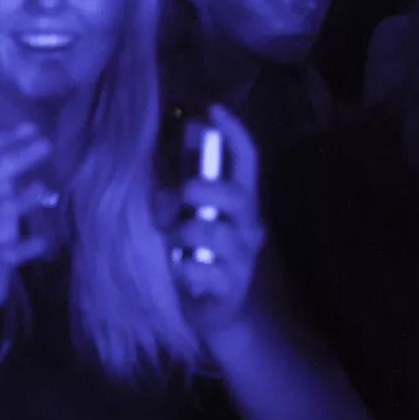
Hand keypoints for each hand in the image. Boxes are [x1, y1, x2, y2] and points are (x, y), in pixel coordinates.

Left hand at [169, 106, 263, 334]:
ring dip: (183, 231)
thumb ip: (190, 172)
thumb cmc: (198, 250)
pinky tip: (179, 271)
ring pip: (215, 233)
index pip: (247, 161)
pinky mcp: (229, 288)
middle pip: (239, 196)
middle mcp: (248, 227)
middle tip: (182, 194)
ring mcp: (242, 259)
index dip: (233, 132)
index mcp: (240, 202)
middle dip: (204, 189)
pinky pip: (203, 270)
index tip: (211, 108)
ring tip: (170, 240)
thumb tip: (189, 126)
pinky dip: (184, 268)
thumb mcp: (191, 208)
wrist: (210, 310)